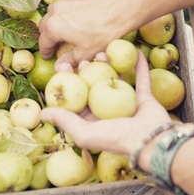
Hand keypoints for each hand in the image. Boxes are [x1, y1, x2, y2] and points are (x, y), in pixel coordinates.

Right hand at [38, 0, 134, 65]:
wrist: (120, 11)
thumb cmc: (102, 34)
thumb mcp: (85, 53)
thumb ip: (68, 60)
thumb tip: (58, 65)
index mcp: (54, 27)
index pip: (43, 42)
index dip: (45, 52)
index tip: (48, 57)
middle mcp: (55, 11)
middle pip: (44, 26)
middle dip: (47, 37)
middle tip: (54, 46)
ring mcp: (65, 1)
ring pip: (52, 13)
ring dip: (54, 23)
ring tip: (62, 32)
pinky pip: (64, 6)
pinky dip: (64, 14)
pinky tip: (74, 20)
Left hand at [40, 50, 170, 158]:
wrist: (151, 142)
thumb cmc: (116, 138)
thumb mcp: (85, 132)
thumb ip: (65, 121)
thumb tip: (42, 112)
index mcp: (94, 120)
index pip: (78, 97)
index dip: (69, 82)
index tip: (63, 67)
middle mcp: (109, 111)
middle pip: (95, 85)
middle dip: (88, 70)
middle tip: (83, 59)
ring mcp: (128, 103)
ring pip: (116, 79)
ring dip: (110, 65)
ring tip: (103, 53)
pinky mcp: (145, 97)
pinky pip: (141, 78)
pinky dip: (139, 65)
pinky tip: (135, 53)